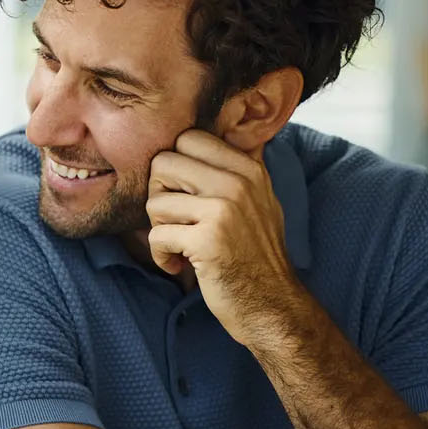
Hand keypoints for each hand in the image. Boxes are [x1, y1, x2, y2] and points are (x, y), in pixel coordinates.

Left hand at [146, 130, 310, 346]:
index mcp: (247, 169)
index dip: (174, 166)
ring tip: (181, 244)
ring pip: (155, 201)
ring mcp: (224, 211)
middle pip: (163, 163)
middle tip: (176, 220)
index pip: (187, 138)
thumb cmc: (254, 253)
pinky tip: (178, 264)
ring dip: (159, 228)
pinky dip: (161, 255)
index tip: (184, 194)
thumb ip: (235, 166)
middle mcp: (238, 184)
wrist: (272, 304)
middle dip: (159, 194)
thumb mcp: (258, 199)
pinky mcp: (208, 241)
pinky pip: (157, 236)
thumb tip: (223, 124)